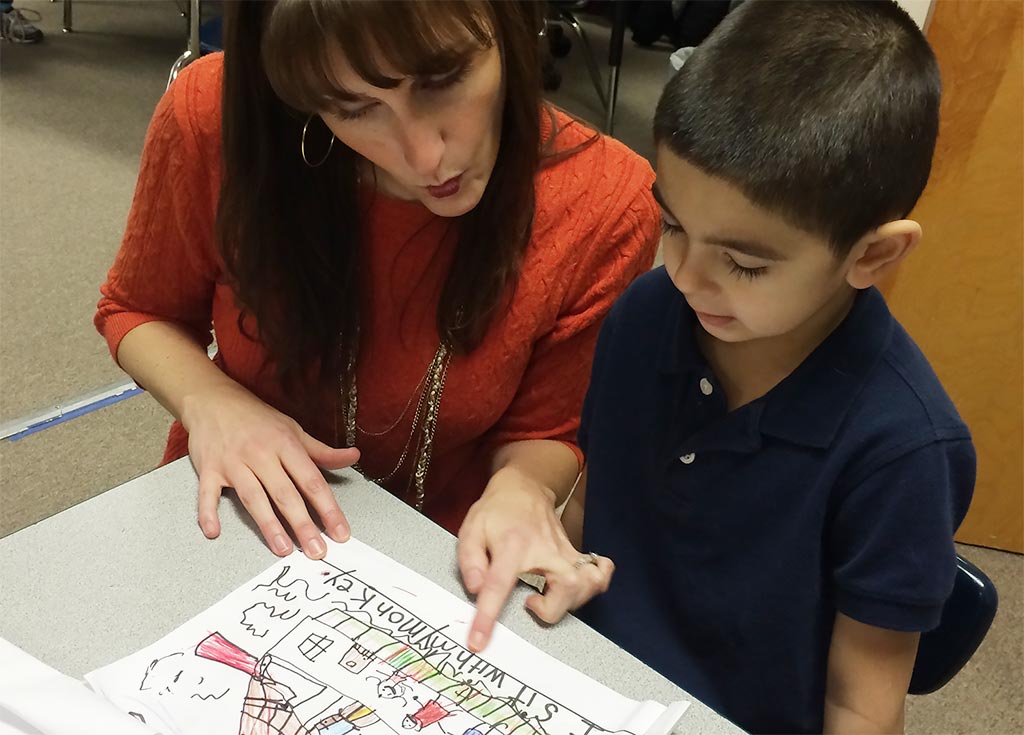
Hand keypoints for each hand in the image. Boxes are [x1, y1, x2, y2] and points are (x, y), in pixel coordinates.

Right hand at [182, 382, 359, 558]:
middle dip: (303, 524)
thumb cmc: (257, 418)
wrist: (213, 400)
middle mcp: (261, 454)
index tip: (340, 532)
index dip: (328, 508)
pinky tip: (213, 532)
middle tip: (317, 551)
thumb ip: (322, 451)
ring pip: (253, 497)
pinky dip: (208, 512)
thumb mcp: (293, 430)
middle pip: (285, 493)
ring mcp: (233, 462)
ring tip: (284, 549)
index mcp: (286, 445)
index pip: (312, 481)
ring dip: (268, 524)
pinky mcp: (208, 469)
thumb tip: (353, 457)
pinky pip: (207, 494)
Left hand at [457, 466, 613, 651]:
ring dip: (572, 602)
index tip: (478, 641)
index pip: (498, 584)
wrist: (523, 487)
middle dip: (551, 610)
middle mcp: (544, 549)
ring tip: (548, 597)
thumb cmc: (496, 511)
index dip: (487, 617)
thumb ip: (469, 561)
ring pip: (588, 583)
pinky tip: (576, 590)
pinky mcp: (576, 554)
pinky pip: (598, 574)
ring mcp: (565, 551)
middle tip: (530, 602)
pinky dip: (594, 585)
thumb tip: (475, 589)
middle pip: (566, 587)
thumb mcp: (471, 529)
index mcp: (512, 545)